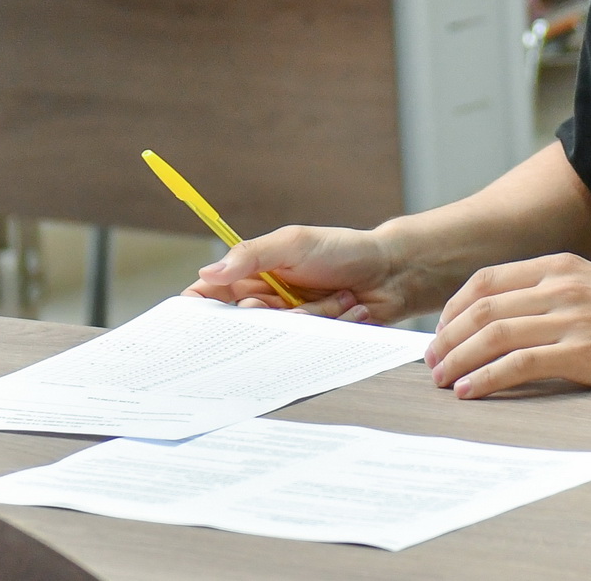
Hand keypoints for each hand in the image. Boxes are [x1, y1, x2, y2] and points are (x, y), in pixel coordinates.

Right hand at [184, 224, 418, 324]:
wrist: (392, 271)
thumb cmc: (343, 249)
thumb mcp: (294, 243)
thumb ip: (251, 256)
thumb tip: (208, 272)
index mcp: (253, 274)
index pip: (211, 294)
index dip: (199, 309)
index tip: (198, 317)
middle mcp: (267, 302)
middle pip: (242, 324)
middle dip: (268, 315)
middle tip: (283, 304)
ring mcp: (290, 324)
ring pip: (279, 337)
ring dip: (314, 315)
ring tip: (341, 294)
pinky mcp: (313, 341)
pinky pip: (308, 346)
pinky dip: (334, 325)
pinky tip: (353, 308)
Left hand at [425, 253, 590, 398]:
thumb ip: (549, 295)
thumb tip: (498, 321)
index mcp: (560, 264)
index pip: (486, 280)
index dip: (453, 309)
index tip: (440, 334)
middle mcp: (561, 285)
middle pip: (482, 308)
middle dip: (447, 338)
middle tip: (431, 363)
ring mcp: (572, 317)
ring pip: (494, 335)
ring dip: (459, 360)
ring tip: (442, 382)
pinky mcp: (584, 352)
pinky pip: (519, 364)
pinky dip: (486, 379)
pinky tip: (470, 391)